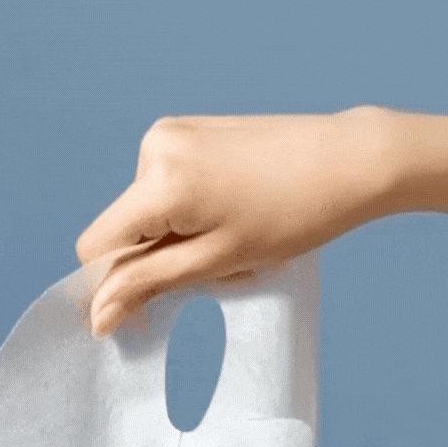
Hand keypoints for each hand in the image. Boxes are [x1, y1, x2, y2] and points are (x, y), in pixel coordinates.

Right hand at [75, 107, 398, 335]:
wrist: (350, 160)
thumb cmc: (293, 215)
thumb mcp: (217, 261)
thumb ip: (148, 285)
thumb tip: (97, 315)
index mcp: (158, 181)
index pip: (97, 246)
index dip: (112, 287)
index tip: (144, 317)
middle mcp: (153, 146)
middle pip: (124, 229)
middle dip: (158, 262)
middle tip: (221, 271)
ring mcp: (171, 132)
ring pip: (149, 212)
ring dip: (179, 240)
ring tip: (237, 240)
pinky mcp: (191, 129)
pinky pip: (168, 187)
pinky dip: (190, 214)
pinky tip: (236, 214)